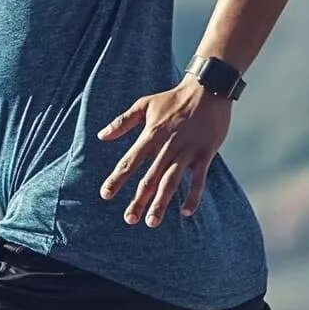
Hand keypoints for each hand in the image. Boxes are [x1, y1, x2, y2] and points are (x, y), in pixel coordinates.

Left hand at [97, 80, 231, 225]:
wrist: (208, 88)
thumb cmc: (173, 98)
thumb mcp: (144, 104)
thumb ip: (122, 122)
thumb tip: (101, 136)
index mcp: (151, 134)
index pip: (130, 160)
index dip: (117, 178)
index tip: (106, 195)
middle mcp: (168, 145)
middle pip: (150, 177)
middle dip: (139, 199)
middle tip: (129, 219)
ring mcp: (187, 151)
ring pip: (171, 181)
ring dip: (161, 202)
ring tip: (152, 221)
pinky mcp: (205, 153)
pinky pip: (199, 179)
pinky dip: (193, 195)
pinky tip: (186, 212)